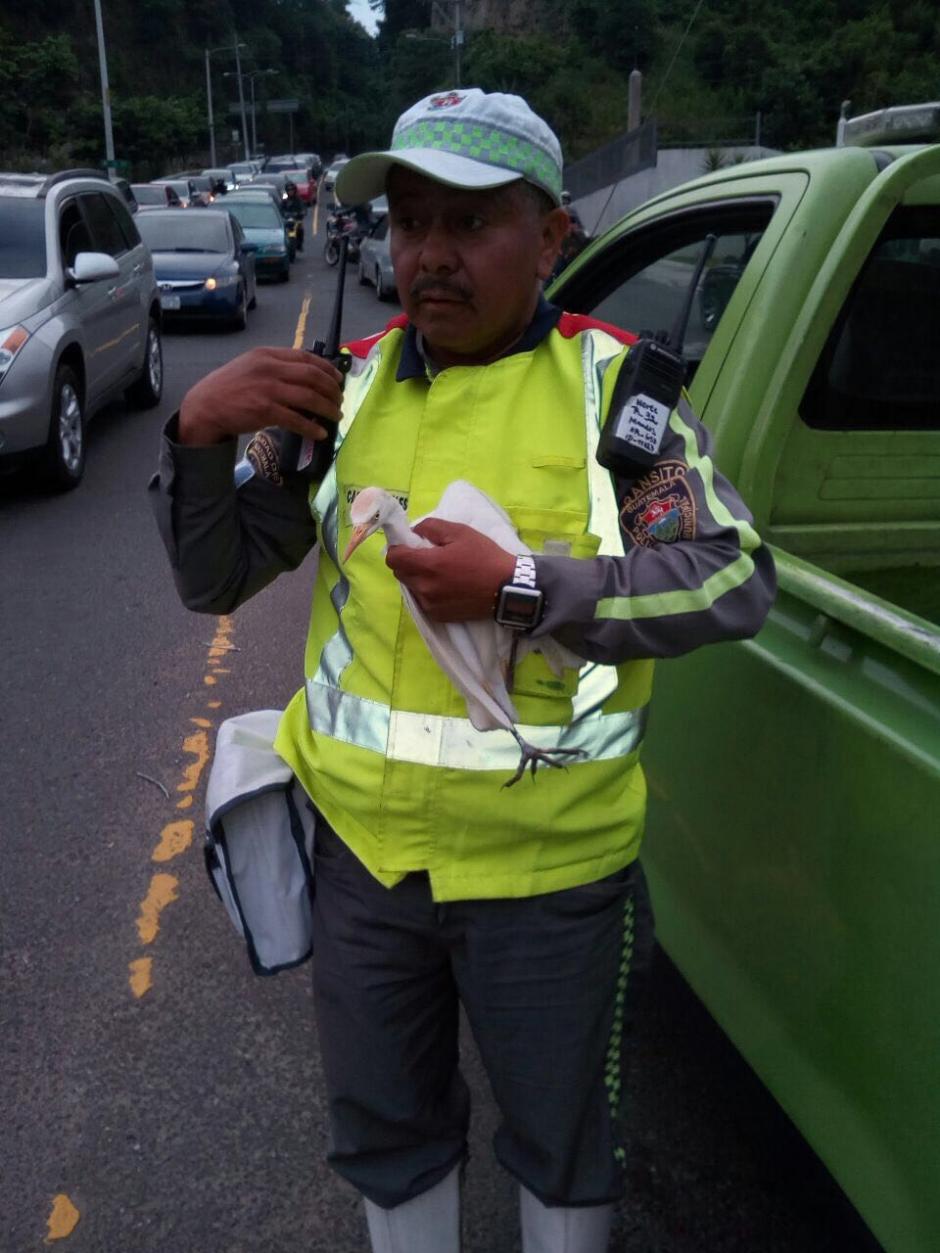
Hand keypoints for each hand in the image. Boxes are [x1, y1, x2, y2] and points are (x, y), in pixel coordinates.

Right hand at [178, 347, 344, 446]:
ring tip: (336, 416)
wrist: (205, 406)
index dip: (326, 368)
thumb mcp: (251, 366)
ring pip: (309, 397)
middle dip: (331, 389)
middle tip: (340, 400)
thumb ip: (275, 367)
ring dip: (327, 408)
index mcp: (267, 354)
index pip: (305, 357)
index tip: (338, 379)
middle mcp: (269, 368)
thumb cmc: (229, 387)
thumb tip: (305, 376)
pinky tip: (320, 433)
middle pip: (312, 376)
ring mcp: (268, 389)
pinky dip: (311, 427)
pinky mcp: (265, 410)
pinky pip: (296, 420)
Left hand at [385, 519, 515, 621]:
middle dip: (408, 562)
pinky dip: (428, 592)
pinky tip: (446, 586)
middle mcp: (424, 587)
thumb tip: (414, 532)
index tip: (411, 545)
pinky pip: (422, 600)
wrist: (507, 589)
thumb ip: (431, 527)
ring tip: (440, 572)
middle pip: (400, 573)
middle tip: (428, 556)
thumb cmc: (485, 556)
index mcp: (427, 565)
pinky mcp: (437, 616)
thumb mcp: (460, 532)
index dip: (398, 548)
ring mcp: (429, 604)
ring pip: (411, 587)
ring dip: (418, 578)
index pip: (393, 558)